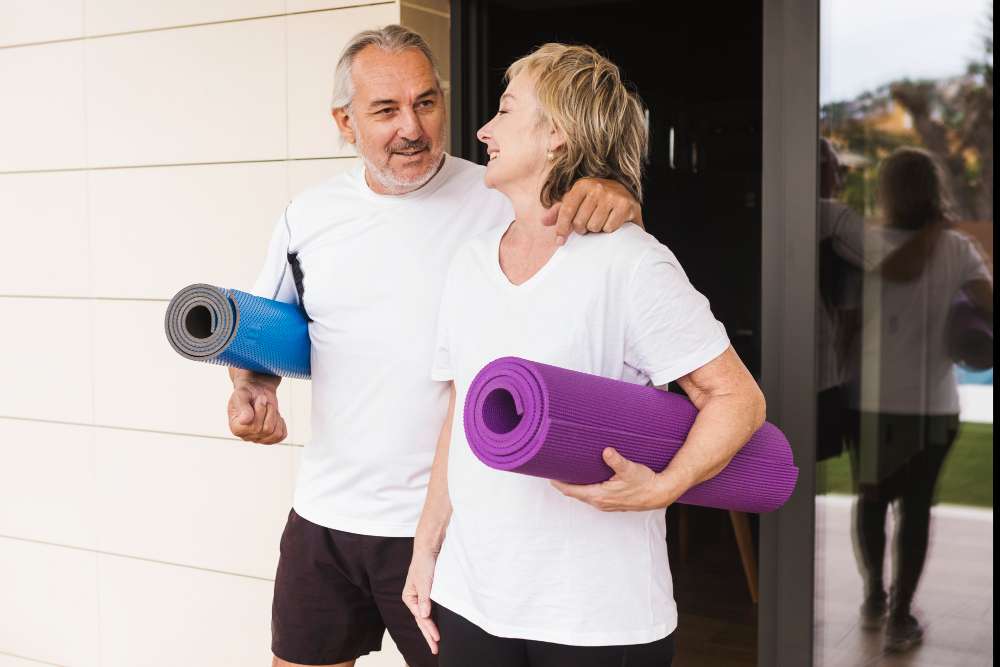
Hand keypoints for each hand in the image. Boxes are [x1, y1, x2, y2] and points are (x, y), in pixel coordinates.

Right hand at [227, 378, 286, 443]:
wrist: (257, 392)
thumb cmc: (247, 393)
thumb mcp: (242, 395)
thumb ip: (242, 407)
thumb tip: (245, 420)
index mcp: (236, 428)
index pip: (254, 427)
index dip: (261, 411)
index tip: (260, 398)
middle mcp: (246, 436)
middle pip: (267, 429)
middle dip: (269, 411)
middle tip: (264, 400)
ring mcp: (258, 439)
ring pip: (275, 433)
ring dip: (275, 416)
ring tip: (269, 407)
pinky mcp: (270, 438)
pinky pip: (281, 435)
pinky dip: (281, 423)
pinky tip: (274, 416)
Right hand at [402, 548, 440, 653]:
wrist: (429, 549)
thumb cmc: (424, 564)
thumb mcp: (424, 582)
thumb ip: (425, 599)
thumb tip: (424, 616)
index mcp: (409, 598)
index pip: (420, 617)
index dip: (429, 629)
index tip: (437, 638)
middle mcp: (414, 600)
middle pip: (422, 621)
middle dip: (428, 635)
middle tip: (435, 649)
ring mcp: (422, 598)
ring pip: (426, 617)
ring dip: (431, 630)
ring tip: (436, 643)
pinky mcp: (430, 594)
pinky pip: (432, 611)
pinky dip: (435, 620)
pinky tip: (438, 627)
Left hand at [541, 178, 643, 244]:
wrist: (626, 195)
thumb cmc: (596, 201)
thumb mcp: (577, 201)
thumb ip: (560, 211)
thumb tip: (543, 221)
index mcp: (581, 185)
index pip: (566, 211)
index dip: (562, 228)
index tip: (560, 242)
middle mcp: (597, 187)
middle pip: (579, 223)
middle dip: (582, 228)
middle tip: (588, 224)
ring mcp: (612, 195)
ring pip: (594, 227)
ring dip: (596, 229)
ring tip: (600, 221)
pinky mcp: (625, 205)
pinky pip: (609, 228)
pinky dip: (609, 229)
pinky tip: (612, 221)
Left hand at [551, 448, 666, 511]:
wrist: (659, 494)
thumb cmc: (645, 482)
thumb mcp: (630, 469)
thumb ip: (616, 460)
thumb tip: (606, 451)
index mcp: (599, 496)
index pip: (571, 491)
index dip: (558, 483)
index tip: (548, 473)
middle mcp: (599, 502)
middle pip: (574, 494)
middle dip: (564, 483)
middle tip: (555, 469)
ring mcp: (605, 504)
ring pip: (583, 495)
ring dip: (574, 487)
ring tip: (567, 473)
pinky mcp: (612, 503)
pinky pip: (592, 496)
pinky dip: (585, 489)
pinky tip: (586, 480)